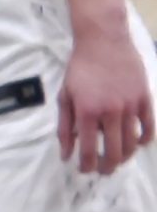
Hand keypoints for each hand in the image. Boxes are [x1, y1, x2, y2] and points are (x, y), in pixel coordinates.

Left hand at [61, 17, 155, 174]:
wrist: (103, 40)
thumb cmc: (80, 68)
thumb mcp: (65, 96)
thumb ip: (64, 127)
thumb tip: (65, 155)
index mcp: (87, 112)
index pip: (88, 151)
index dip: (86, 166)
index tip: (84, 170)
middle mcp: (110, 112)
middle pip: (113, 153)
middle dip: (107, 167)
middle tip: (103, 170)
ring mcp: (130, 106)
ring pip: (132, 144)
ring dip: (125, 157)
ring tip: (118, 159)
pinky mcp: (144, 98)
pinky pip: (149, 127)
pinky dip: (144, 140)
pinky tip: (137, 143)